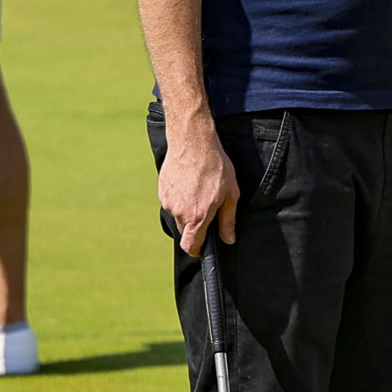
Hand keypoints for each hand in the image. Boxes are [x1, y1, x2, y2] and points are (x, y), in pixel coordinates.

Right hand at [159, 123, 238, 254]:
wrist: (192, 141)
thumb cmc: (215, 166)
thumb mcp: (230, 194)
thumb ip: (227, 220)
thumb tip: (228, 239)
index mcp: (197, 215)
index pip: (190, 246)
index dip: (198, 250)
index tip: (203, 247)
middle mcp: (179, 211)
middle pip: (185, 231)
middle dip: (195, 226)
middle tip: (207, 209)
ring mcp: (168, 200)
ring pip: (178, 216)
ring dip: (187, 211)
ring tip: (198, 191)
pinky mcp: (161, 190)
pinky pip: (171, 203)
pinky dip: (179, 199)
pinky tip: (189, 184)